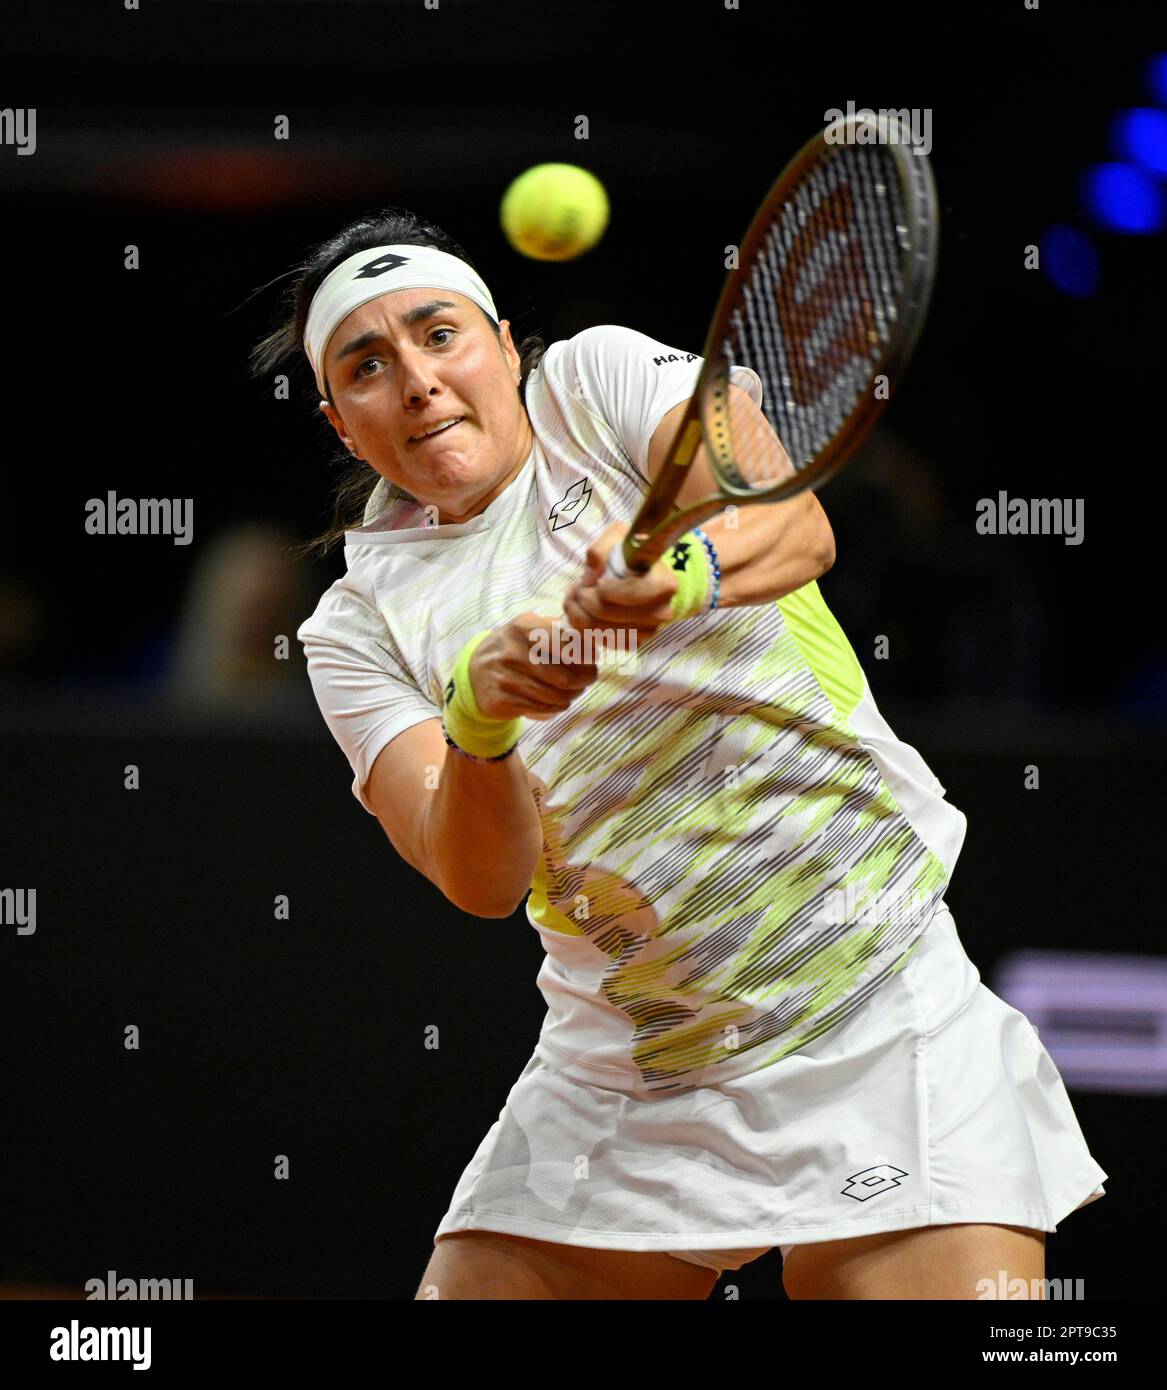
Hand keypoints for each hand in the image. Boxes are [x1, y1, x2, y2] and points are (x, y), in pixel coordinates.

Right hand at [469, 612, 598, 721]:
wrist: (474, 673)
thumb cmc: (513, 649)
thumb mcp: (528, 629)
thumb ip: (558, 628)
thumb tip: (593, 639)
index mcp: (523, 628)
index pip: (567, 643)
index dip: (585, 655)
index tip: (592, 659)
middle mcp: (512, 652)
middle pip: (565, 676)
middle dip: (583, 680)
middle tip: (586, 680)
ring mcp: (505, 678)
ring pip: (555, 695)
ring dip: (571, 695)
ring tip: (573, 690)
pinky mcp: (501, 700)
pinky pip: (542, 708)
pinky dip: (556, 706)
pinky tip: (557, 701)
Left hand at [562, 522, 677, 643]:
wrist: (643, 577)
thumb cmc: (631, 556)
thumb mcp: (618, 537)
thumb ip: (601, 549)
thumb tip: (591, 574)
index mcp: (664, 585)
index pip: (629, 594)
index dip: (603, 589)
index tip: (595, 580)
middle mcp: (661, 612)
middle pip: (606, 613)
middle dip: (582, 598)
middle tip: (576, 587)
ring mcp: (649, 631)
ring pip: (598, 630)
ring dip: (577, 613)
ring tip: (575, 597)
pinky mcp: (635, 643)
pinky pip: (600, 641)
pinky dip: (584, 627)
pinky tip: (583, 612)